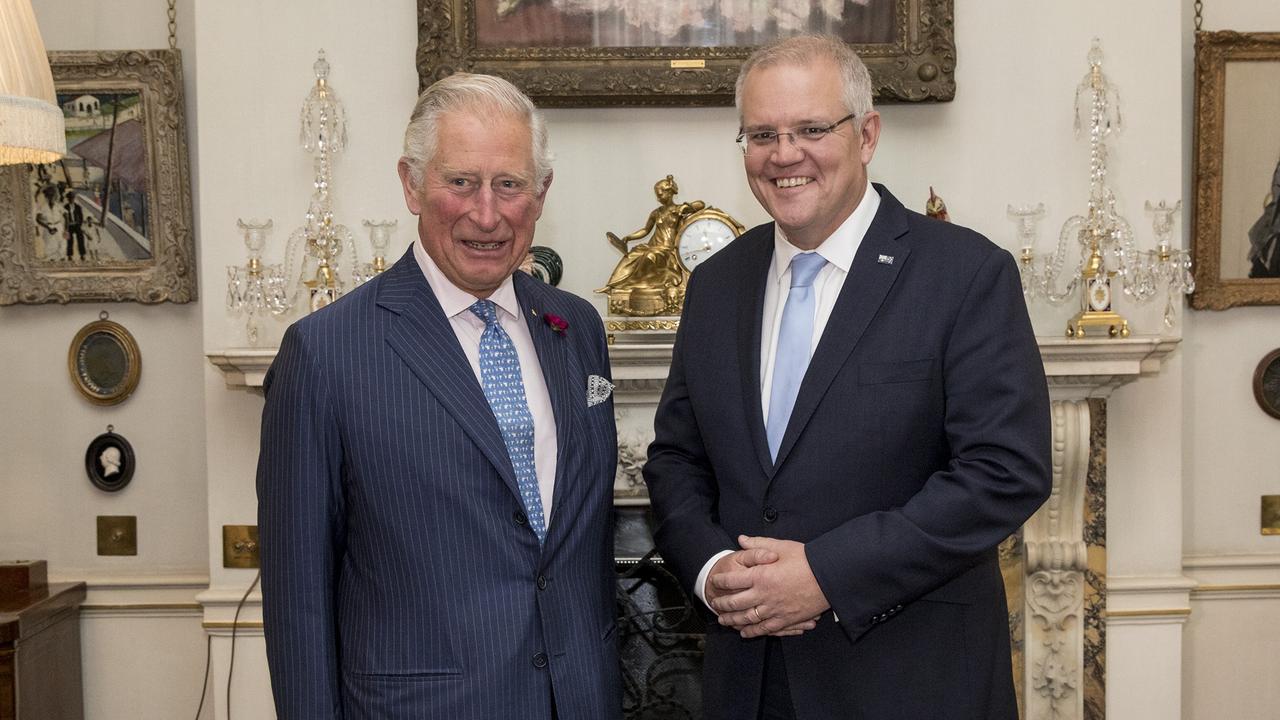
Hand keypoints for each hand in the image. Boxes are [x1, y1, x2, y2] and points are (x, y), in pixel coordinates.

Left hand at [708, 536, 829, 638]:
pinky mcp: (786, 620)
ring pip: (747, 619)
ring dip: (733, 620)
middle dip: (722, 604)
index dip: (721, 581)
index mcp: (760, 575)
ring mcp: (774, 610)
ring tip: (724, 620)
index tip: (715, 581)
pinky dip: (753, 631)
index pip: (732, 580)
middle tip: (715, 603)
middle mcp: (764, 595)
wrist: (830, 577)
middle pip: (736, 603)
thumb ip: (758, 544)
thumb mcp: (781, 546)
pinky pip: (765, 629)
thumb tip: (741, 539)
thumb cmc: (807, 559)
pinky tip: (745, 632)